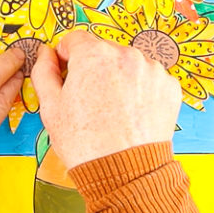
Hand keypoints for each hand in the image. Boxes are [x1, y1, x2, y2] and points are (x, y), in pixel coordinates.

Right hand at [31, 30, 181, 169]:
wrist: (125, 173)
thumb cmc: (85, 143)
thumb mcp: (51, 107)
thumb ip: (44, 72)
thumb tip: (46, 54)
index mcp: (93, 55)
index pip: (75, 40)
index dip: (67, 57)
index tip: (68, 73)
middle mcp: (125, 55)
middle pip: (103, 51)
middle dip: (94, 69)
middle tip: (90, 100)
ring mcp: (151, 70)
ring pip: (128, 64)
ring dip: (119, 78)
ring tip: (113, 110)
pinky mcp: (169, 86)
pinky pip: (149, 80)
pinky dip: (141, 91)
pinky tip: (131, 113)